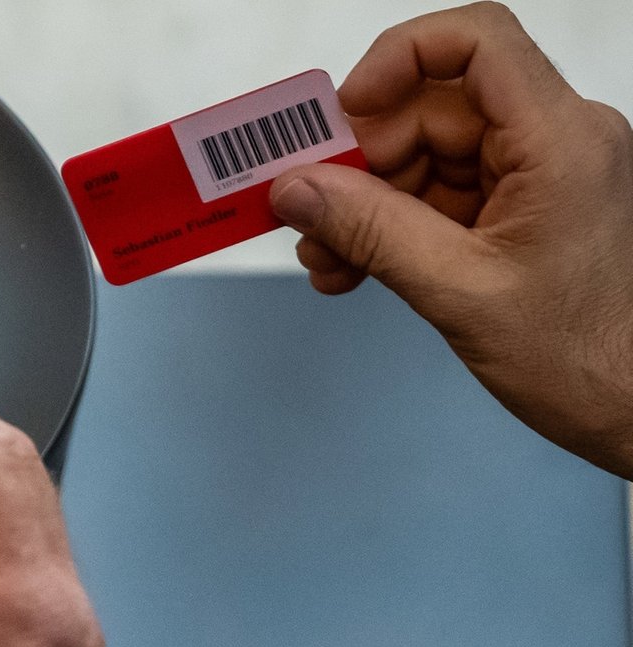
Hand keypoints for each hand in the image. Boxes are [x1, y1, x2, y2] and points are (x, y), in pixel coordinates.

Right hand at [269, 2, 632, 475]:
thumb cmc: (591, 358)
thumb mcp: (459, 292)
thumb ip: (370, 231)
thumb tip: (298, 188)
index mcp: (560, 141)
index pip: (474, 44)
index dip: (396, 61)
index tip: (342, 115)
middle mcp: (556, 143)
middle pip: (433, 109)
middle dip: (361, 159)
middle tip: (308, 207)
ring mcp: (540, 177)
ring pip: (427, 156)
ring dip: (366, 203)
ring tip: (330, 256)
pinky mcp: (524, 211)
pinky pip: (440, 195)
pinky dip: (391, 226)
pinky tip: (356, 265)